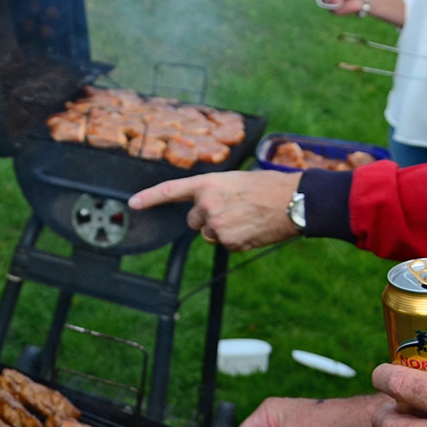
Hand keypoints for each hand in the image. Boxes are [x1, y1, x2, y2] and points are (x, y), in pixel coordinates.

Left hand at [129, 168, 299, 249]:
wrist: (294, 201)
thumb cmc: (268, 187)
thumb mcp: (234, 181)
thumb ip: (214, 193)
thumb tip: (204, 209)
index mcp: (207, 184)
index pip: (170, 191)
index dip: (149, 197)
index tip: (133, 204)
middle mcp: (207, 204)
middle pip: (193, 221)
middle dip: (207, 219)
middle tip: (232, 210)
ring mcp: (217, 225)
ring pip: (210, 235)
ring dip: (223, 230)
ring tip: (247, 218)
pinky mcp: (230, 242)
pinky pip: (226, 245)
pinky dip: (238, 240)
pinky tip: (253, 228)